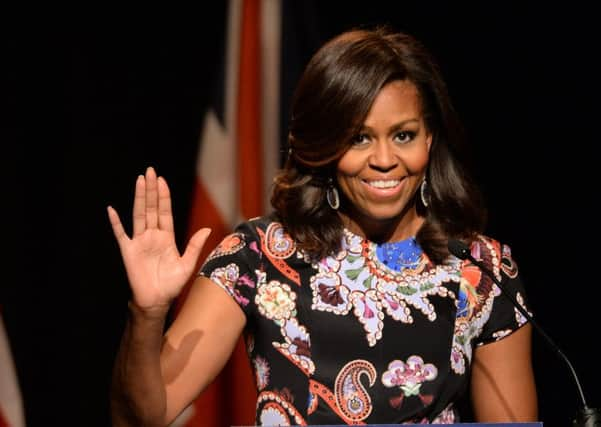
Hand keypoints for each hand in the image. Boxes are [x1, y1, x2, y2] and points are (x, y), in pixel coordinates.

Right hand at [107, 167, 210, 309]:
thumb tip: (207, 229)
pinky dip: (115, 222)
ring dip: (139, 198)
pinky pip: (120, 234)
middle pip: (152, 208)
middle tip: (150, 171)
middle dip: (152, 190)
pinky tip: (111, 210)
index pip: (165, 212)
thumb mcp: (187, 264)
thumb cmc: (172, 284)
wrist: (156, 300)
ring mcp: (140, 242)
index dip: (164, 196)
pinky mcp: (128, 251)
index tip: (162, 180)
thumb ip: (194, 246)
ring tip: (139, 181)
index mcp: (167, 237)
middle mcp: (153, 235)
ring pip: (139, 215)